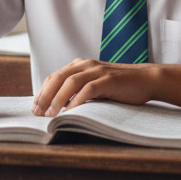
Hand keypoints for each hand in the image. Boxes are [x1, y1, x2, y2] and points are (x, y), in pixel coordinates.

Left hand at [32, 58, 158, 115]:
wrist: (145, 80)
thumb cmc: (119, 86)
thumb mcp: (95, 85)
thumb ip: (78, 90)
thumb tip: (58, 106)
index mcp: (80, 65)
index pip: (54, 77)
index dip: (42, 92)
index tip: (35, 107)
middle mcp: (85, 65)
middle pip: (58, 78)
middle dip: (45, 96)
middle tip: (37, 112)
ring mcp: (97, 71)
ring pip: (70, 83)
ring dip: (57, 99)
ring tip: (50, 114)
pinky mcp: (108, 80)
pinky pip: (87, 90)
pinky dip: (76, 101)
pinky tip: (70, 112)